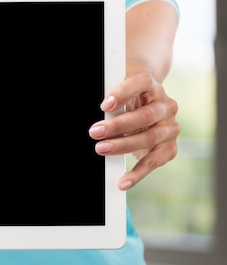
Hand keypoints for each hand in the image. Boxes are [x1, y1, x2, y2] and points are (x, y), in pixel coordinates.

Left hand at [88, 71, 179, 190]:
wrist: (149, 104)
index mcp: (151, 86)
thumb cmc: (128, 97)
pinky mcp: (169, 147)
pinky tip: (123, 181)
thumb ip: (112, 99)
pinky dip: (138, 173)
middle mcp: (165, 105)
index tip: (104, 105)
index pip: (140, 83)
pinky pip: (154, 161)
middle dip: (117, 126)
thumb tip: (98, 111)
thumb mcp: (120, 91)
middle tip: (95, 132)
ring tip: (101, 149)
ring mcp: (170, 127)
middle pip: (144, 116)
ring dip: (123, 146)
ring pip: (149, 138)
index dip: (123, 93)